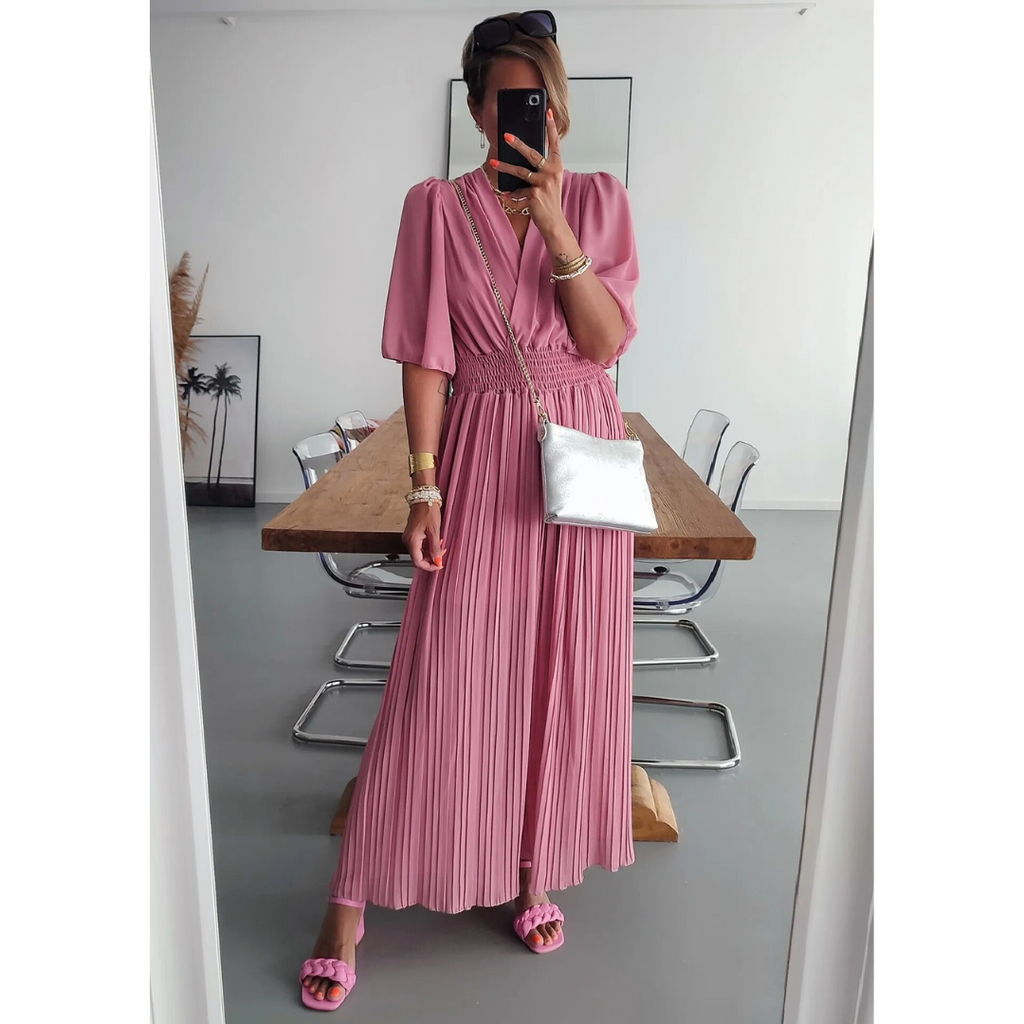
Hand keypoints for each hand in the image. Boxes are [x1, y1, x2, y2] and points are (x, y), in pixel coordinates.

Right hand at [403, 501, 447, 571]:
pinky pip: (420, 546)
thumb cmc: (428, 511)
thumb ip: (435, 548)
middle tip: (442, 555)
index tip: (439, 565)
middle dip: (431, 559)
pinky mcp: (413, 535)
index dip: (429, 566)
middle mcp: (408, 541)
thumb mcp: (434, 531)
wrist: (424, 498)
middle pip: (419, 558)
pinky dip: (429, 547)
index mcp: (412, 541)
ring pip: (420, 553)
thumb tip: (437, 561)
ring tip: (441, 546)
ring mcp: (410, 538)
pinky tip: (436, 542)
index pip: (418, 562)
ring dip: (431, 553)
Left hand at [491, 108, 566, 240]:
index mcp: (557, 166)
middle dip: (518, 144)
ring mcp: (543, 183)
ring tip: (493, 162)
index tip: (548, 112)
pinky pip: (517, 192)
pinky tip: (505, 195)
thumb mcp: (550, 180)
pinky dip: (510, 195)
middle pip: (532, 153)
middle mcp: (551, 172)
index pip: (554, 143)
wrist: (553, 222)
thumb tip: (525, 156)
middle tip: (507, 135)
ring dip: (504, 166)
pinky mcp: (534, 195)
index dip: (551, 128)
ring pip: (519, 171)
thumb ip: (542, 168)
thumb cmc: (550, 200)